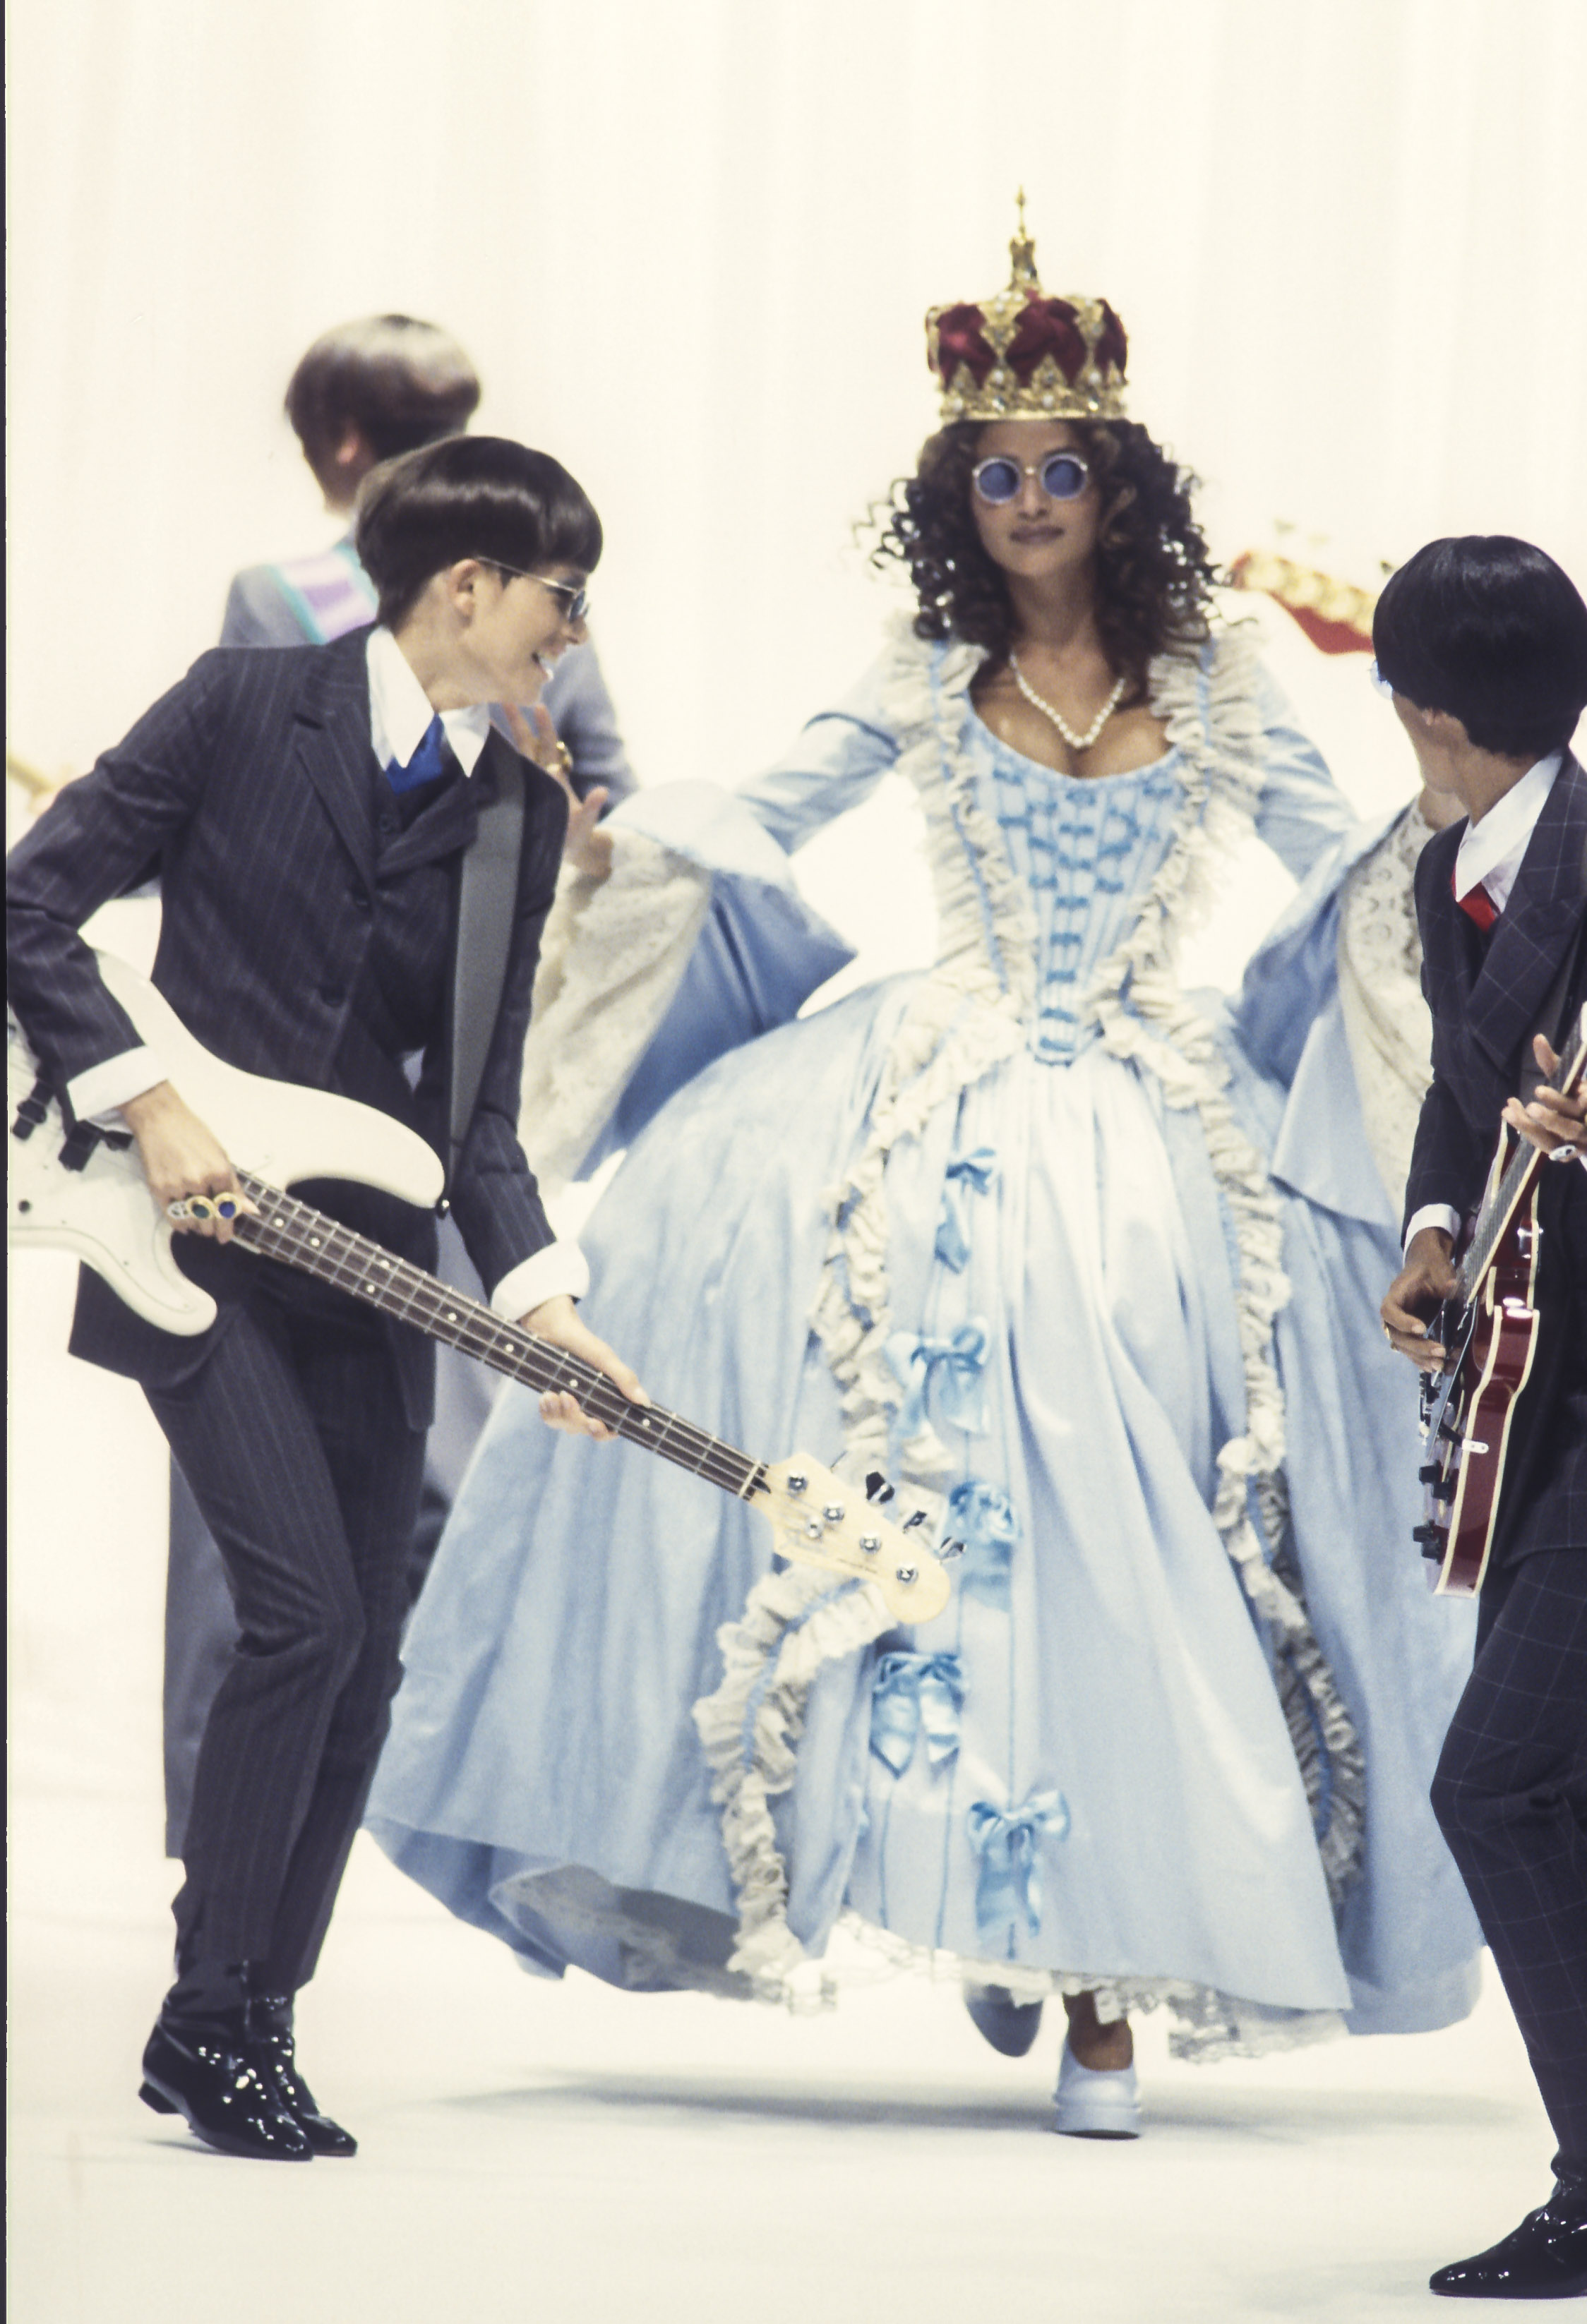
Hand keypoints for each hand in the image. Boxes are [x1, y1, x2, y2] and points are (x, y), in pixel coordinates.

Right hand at [118, 1082, 254, 1242]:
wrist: (161, 1120)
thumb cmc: (194, 1133)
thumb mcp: (221, 1155)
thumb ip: (234, 1186)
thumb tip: (250, 1210)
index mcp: (220, 1171)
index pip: (227, 1209)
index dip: (227, 1227)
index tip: (225, 1237)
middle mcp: (200, 1180)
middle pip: (209, 1219)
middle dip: (211, 1228)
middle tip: (210, 1229)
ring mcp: (178, 1185)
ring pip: (191, 1221)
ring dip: (196, 1227)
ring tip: (198, 1224)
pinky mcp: (159, 1188)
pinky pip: (173, 1218)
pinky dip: (180, 1225)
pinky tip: (185, 1225)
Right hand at [501, 701, 612, 881]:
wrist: (570, 851)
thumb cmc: (579, 837)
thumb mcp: (586, 822)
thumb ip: (592, 808)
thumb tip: (603, 792)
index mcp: (556, 778)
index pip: (549, 746)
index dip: (545, 727)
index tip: (538, 706)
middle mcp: (541, 776)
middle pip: (527, 742)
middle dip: (517, 720)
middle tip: (503, 696)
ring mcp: (528, 784)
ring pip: (513, 754)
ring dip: (500, 737)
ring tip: (483, 717)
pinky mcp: (518, 794)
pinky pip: (505, 773)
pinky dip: (493, 760)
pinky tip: (477, 748)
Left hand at [517, 1292, 647, 1439]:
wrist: (551, 1326)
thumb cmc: (582, 1341)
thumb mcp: (605, 1358)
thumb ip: (624, 1379)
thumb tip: (645, 1403)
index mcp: (606, 1397)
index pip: (610, 1428)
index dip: (604, 1433)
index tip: (595, 1423)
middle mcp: (589, 1404)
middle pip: (584, 1428)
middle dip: (575, 1418)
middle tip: (567, 1397)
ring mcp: (570, 1404)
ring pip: (566, 1425)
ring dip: (559, 1413)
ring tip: (553, 1393)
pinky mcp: (552, 1401)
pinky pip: (550, 1418)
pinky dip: (547, 1410)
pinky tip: (546, 1396)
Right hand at [1381, 1226, 1456, 1369]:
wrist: (1428, 1269)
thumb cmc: (1431, 1269)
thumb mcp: (1438, 1272)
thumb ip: (1444, 1282)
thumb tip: (1453, 1286)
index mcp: (1396, 1294)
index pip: (1389, 1311)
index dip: (1402, 1322)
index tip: (1422, 1328)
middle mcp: (1394, 1312)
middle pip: (1397, 1335)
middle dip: (1418, 1346)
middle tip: (1441, 1351)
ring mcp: (1400, 1325)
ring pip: (1403, 1346)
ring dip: (1420, 1358)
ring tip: (1440, 1365)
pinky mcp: (1410, 1333)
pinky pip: (1410, 1350)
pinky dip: (1422, 1360)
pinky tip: (1434, 1368)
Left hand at [1500, 1035, 1584, 1161]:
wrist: (1586, 1125)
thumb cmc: (1573, 1094)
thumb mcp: (1568, 1079)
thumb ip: (1552, 1062)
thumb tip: (1537, 1038)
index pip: (1581, 1105)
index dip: (1559, 1101)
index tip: (1537, 1090)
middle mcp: (1585, 1126)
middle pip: (1571, 1127)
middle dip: (1550, 1118)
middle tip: (1529, 1107)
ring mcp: (1577, 1144)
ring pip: (1556, 1142)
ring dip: (1531, 1129)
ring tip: (1510, 1112)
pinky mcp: (1565, 1155)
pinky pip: (1546, 1147)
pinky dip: (1527, 1133)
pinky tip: (1512, 1116)